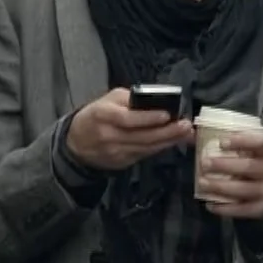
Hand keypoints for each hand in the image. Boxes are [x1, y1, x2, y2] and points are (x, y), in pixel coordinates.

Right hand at [67, 87, 193, 170]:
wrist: (76, 142)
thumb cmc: (96, 114)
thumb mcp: (108, 100)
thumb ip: (130, 100)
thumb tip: (157, 102)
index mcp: (104, 115)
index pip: (128, 118)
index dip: (148, 118)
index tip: (167, 114)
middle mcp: (109, 136)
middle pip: (142, 136)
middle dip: (167, 132)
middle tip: (186, 126)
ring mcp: (116, 152)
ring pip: (146, 147)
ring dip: (169, 141)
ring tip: (186, 133)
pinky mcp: (122, 163)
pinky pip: (145, 154)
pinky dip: (160, 148)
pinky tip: (173, 141)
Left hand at [199, 132, 262, 218]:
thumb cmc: (253, 162)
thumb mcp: (249, 149)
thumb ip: (230, 141)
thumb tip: (194, 133)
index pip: (258, 143)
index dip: (241, 141)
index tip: (221, 142)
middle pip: (248, 167)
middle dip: (224, 165)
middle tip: (204, 163)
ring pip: (244, 189)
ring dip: (221, 186)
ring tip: (202, 182)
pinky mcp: (262, 208)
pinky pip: (243, 209)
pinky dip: (225, 208)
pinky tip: (209, 204)